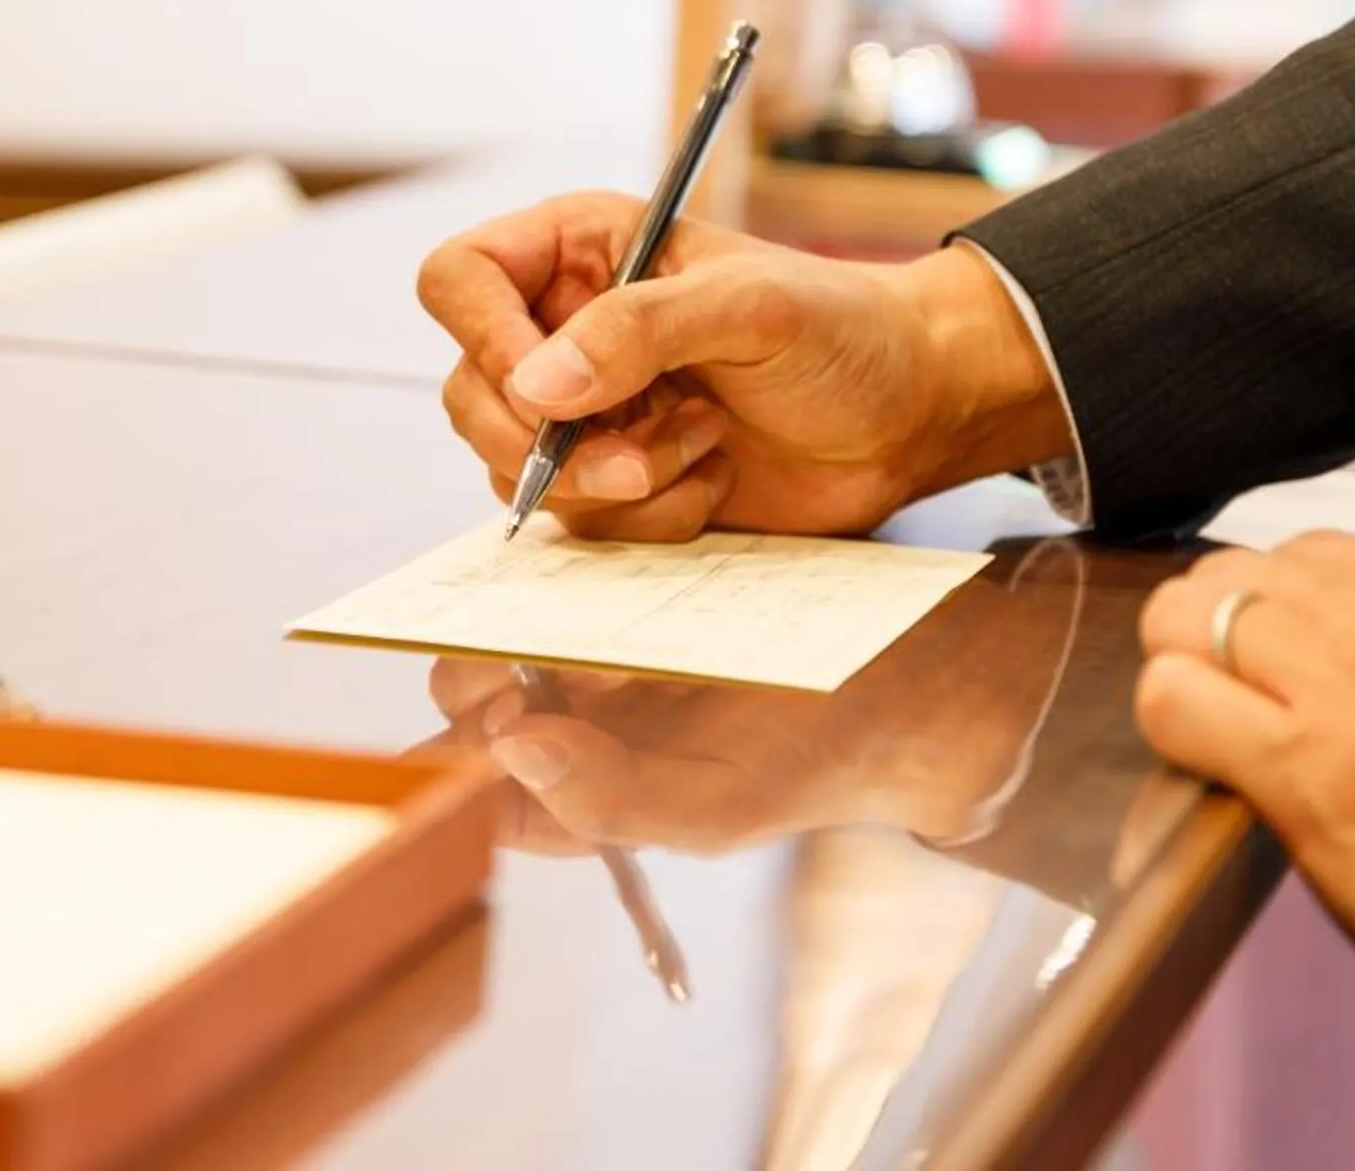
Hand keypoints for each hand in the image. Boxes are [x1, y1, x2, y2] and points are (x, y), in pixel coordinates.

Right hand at [415, 191, 1072, 537]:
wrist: (910, 416)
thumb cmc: (844, 332)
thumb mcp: (749, 307)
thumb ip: (639, 329)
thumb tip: (538, 384)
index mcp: (580, 250)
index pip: (461, 280)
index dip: (482, 338)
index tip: (546, 394)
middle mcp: (564, 327)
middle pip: (470, 393)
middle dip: (551, 446)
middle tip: (639, 460)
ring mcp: (585, 410)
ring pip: (516, 471)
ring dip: (613, 484)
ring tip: (702, 447)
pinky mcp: (613, 480)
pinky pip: (577, 521)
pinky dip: (645, 517)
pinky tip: (710, 479)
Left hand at [422, 543, 1085, 856]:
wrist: (893, 685)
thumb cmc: (803, 764)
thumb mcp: (714, 806)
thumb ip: (605, 801)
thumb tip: (509, 749)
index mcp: (568, 791)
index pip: (467, 783)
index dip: (461, 749)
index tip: (505, 704)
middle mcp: (563, 722)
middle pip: (467, 688)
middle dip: (481, 662)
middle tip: (530, 639)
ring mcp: (586, 652)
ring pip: (507, 620)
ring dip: (517, 602)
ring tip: (563, 591)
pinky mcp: (618, 586)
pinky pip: (561, 568)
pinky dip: (562, 558)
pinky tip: (594, 547)